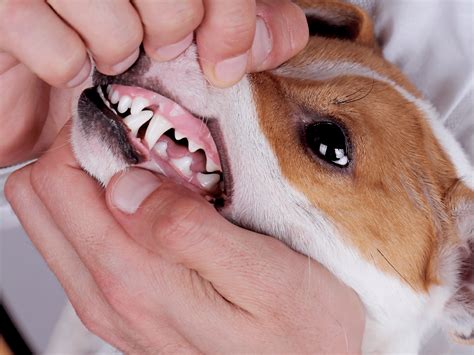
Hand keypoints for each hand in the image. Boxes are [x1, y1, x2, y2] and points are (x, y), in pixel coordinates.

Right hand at [0, 0, 307, 166]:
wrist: (24, 83)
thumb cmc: (103, 53)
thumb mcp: (174, 42)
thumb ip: (234, 27)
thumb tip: (284, 37)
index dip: (231, 18)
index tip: (226, 64)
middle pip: (173, 1)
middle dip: (172, 32)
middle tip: (154, 46)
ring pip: (118, 25)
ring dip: (118, 53)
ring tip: (107, 53)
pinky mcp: (3, 8)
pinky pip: (65, 56)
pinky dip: (69, 73)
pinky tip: (65, 66)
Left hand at [5, 126, 363, 352]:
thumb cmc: (301, 330)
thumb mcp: (263, 276)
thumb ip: (187, 232)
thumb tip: (126, 186)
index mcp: (134, 280)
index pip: (56, 185)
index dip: (85, 137)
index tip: (131, 119)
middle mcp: (110, 296)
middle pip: (42, 201)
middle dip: (77, 152)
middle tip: (136, 136)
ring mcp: (113, 304)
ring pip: (54, 224)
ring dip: (90, 180)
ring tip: (150, 165)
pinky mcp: (127, 307)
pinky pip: (83, 246)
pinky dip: (103, 210)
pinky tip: (156, 203)